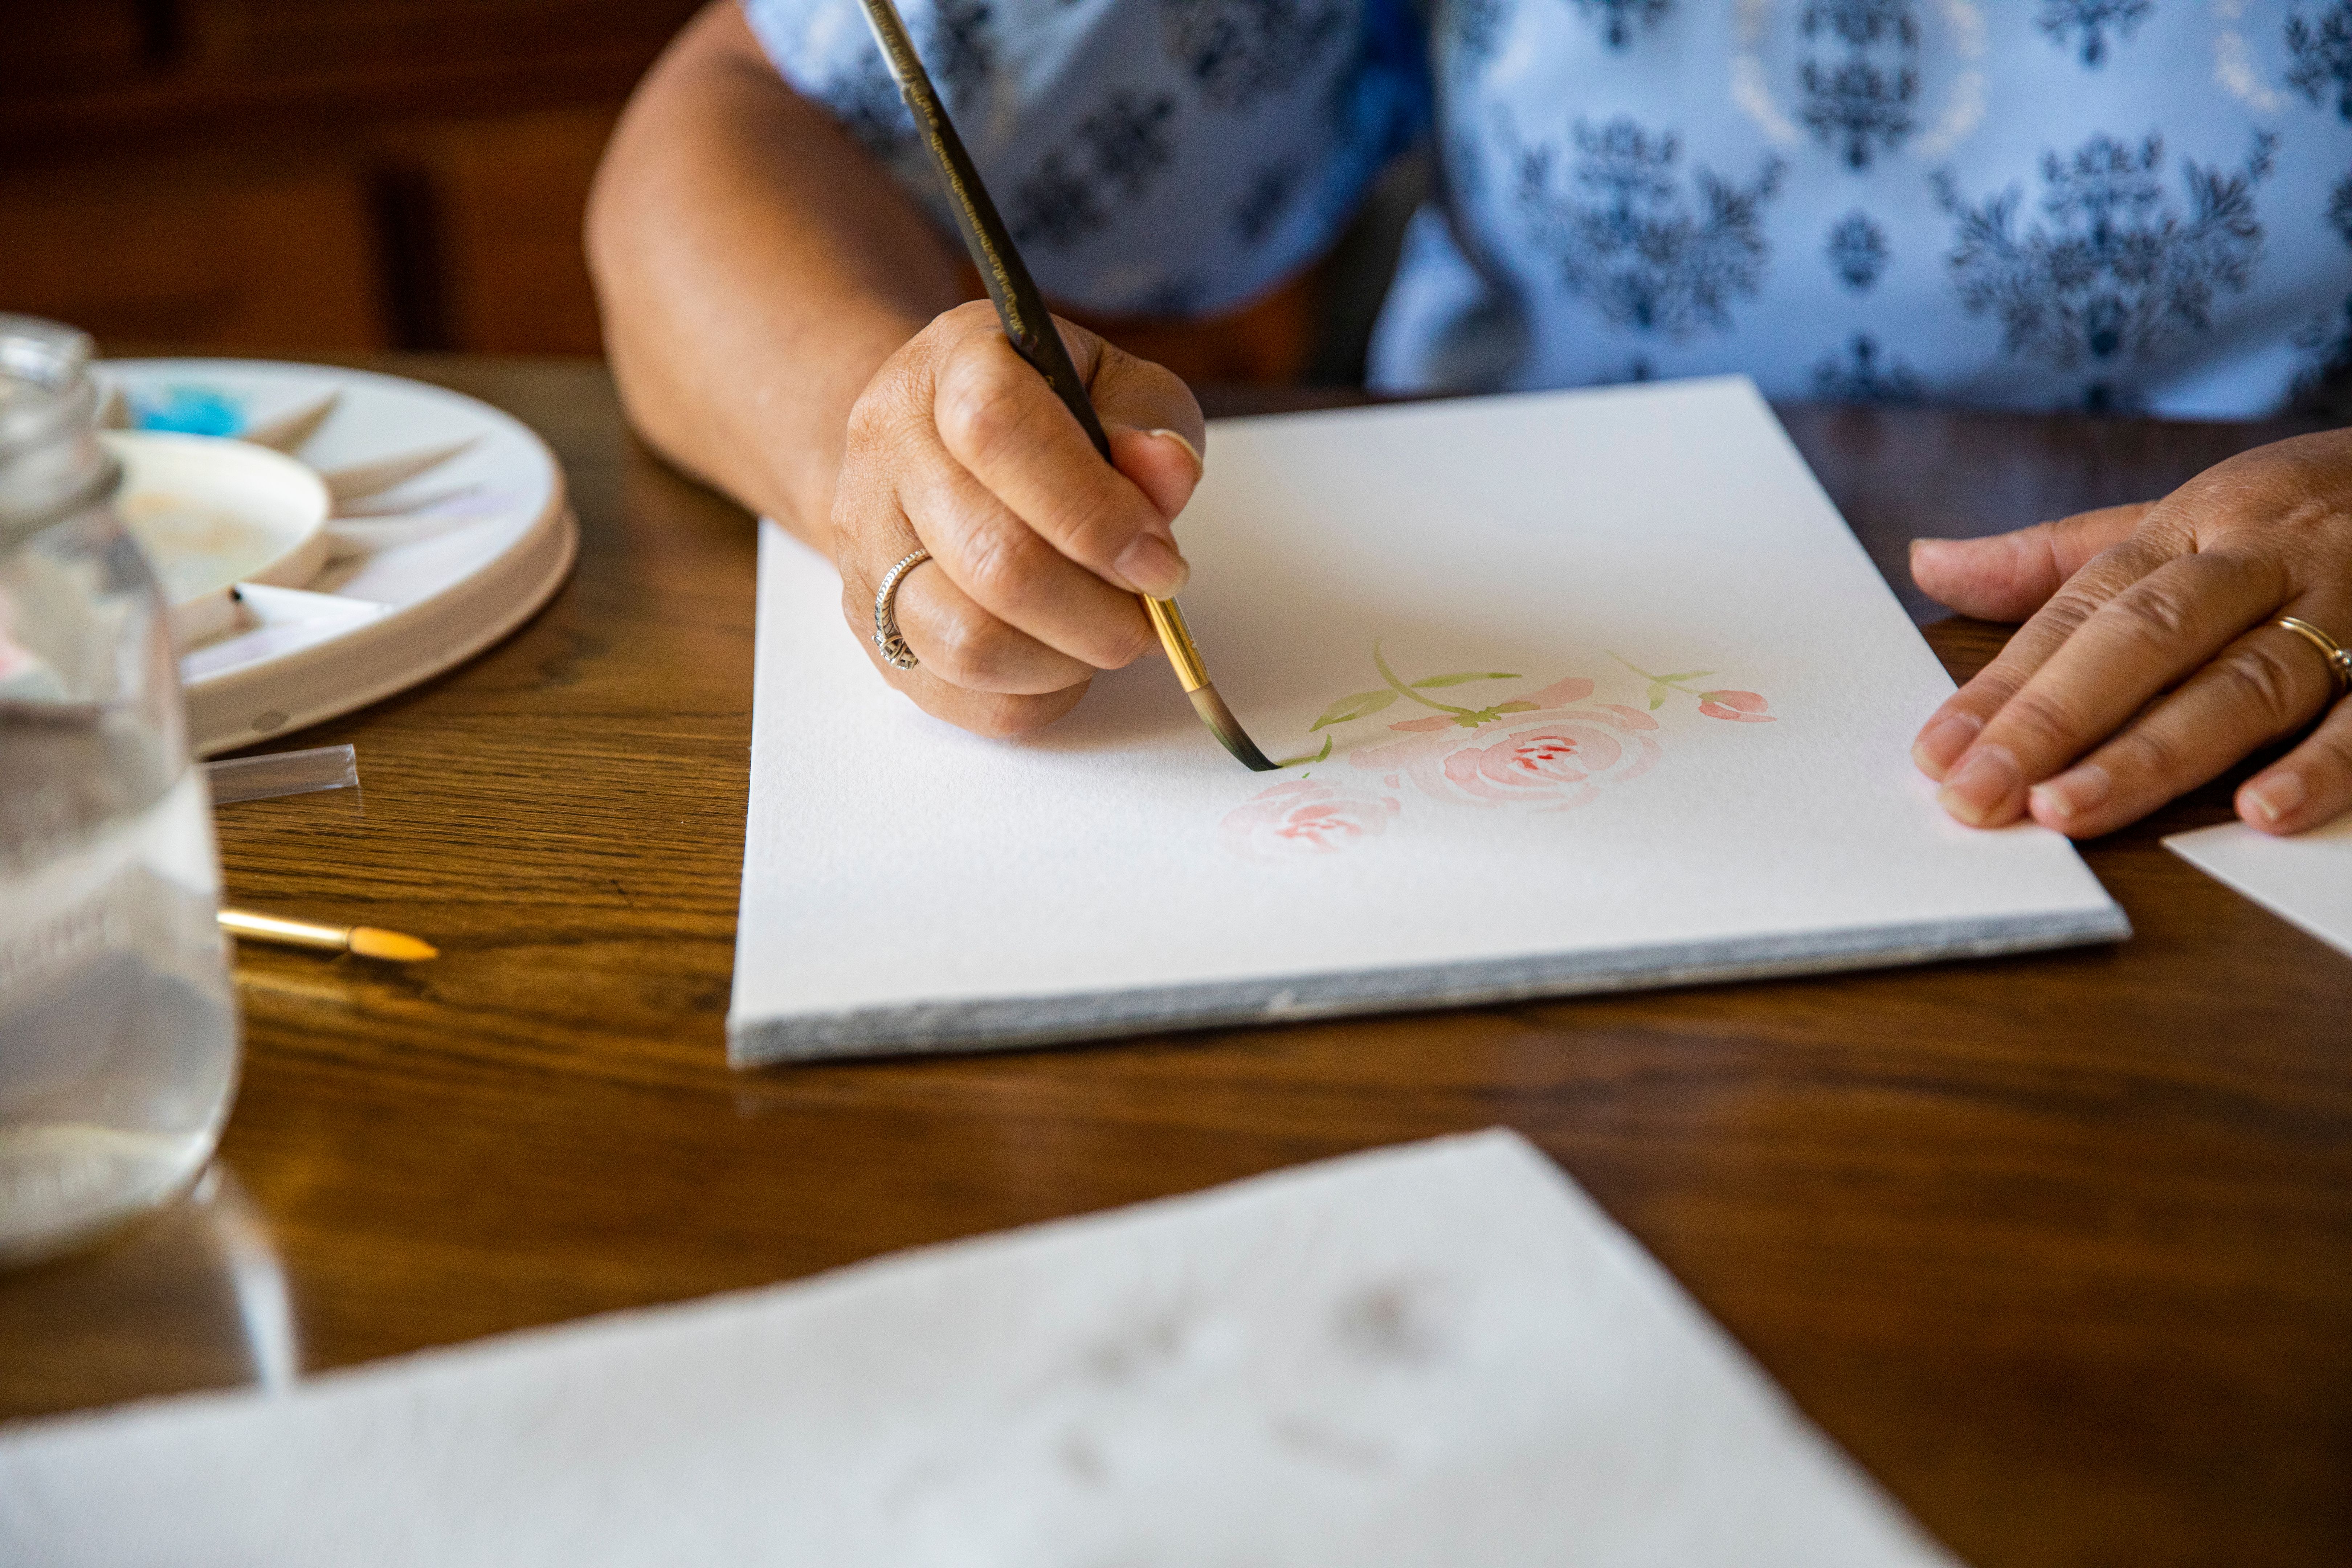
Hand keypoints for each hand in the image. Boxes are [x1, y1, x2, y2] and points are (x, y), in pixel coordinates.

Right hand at [832, 300, 1205, 735]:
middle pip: (992, 560)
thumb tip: (1166, 472)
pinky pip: (963, 698)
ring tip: (1107, 632)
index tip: (1161, 559)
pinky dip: (1037, 694)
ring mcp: (865, 546)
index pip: (998, 430)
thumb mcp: (1113, 385)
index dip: (1092, 510)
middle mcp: (885, 452)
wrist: (931, 446)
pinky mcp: (868, 625)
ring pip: (968, 644)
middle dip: (1100, 609)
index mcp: (949, 368)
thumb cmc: (1044, 415)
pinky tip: (1063, 654)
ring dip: (1067, 659)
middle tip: (1151, 610)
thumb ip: (1149, 420)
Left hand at [1909, 427, 2351, 837]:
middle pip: (2150, 639)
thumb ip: (2054, 559)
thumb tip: (1928, 561)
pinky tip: (2262, 812)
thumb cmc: (2293, 511)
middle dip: (2056, 720)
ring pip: (2245, 687)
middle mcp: (2265, 565)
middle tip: (1979, 794)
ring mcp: (2348, 613)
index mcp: (2193, 528)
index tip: (1938, 752)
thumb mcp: (2179, 515)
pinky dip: (2323, 766)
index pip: (2082, 608)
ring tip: (2071, 810)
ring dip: (2154, 755)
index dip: (2005, 684)